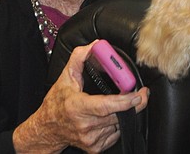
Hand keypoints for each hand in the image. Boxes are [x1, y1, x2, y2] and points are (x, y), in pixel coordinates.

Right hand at [13, 41, 148, 153]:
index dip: (125, 101)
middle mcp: (84, 125)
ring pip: (119, 125)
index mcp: (77, 107)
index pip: (106, 106)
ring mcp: (90, 138)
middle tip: (142, 94)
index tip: (138, 94)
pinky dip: (117, 124)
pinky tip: (111, 116)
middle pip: (118, 115)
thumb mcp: (65, 77)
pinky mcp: (95, 147)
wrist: (47, 129)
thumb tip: (95, 46)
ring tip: (122, 103)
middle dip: (134, 104)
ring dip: (124, 113)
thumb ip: (80, 57)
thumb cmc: (56, 103)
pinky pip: (115, 134)